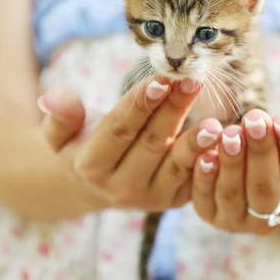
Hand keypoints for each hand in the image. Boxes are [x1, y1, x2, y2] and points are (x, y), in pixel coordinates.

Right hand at [38, 76, 223, 211]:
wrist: (103, 184)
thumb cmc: (84, 148)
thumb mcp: (61, 137)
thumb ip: (60, 118)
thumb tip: (54, 96)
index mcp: (92, 168)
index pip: (119, 130)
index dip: (139, 105)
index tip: (159, 79)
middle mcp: (121, 188)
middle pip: (151, 143)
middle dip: (173, 110)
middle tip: (192, 81)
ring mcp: (152, 198)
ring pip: (177, 165)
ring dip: (197, 143)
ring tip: (215, 123)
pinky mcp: (176, 200)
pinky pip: (196, 180)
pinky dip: (210, 162)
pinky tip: (224, 142)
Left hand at [191, 110, 279, 234]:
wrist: (271, 170)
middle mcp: (269, 221)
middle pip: (265, 188)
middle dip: (260, 151)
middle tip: (255, 119)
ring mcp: (238, 222)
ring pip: (234, 194)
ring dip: (231, 162)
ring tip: (231, 132)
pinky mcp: (211, 215)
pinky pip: (205, 199)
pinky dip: (204, 177)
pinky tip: (204, 154)